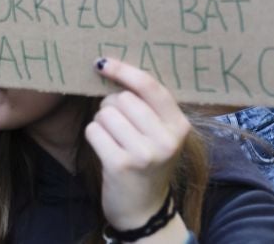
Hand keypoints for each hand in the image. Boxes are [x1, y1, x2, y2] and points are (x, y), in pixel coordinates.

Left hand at [85, 56, 190, 230]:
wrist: (145, 210)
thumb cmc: (147, 162)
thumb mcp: (159, 133)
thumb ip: (147, 104)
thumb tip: (110, 66)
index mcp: (179, 126)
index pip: (150, 86)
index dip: (123, 71)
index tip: (102, 63)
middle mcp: (166, 140)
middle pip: (122, 98)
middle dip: (111, 105)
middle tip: (118, 125)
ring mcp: (145, 154)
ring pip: (105, 113)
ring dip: (102, 123)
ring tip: (114, 140)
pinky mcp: (121, 165)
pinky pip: (93, 131)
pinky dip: (94, 137)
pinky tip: (106, 150)